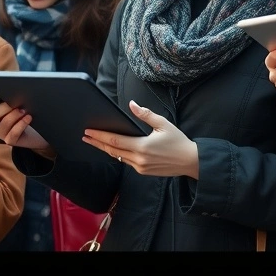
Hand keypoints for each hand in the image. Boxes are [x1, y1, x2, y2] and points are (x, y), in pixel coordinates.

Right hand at [0, 91, 52, 157]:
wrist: (38, 130)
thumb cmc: (25, 111)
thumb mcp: (17, 100)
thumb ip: (9, 92)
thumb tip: (7, 80)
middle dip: (4, 107)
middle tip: (14, 101)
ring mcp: (2, 133)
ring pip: (3, 125)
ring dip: (13, 116)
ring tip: (23, 109)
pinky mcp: (11, 140)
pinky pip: (13, 134)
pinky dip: (20, 125)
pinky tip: (28, 118)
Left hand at [82, 101, 198, 179]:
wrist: (190, 161)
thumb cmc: (178, 141)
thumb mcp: (163, 124)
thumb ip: (145, 114)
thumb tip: (132, 104)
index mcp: (142, 146)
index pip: (115, 141)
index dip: (100, 136)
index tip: (88, 131)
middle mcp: (139, 159)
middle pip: (112, 151)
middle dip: (97, 143)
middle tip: (85, 136)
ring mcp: (140, 167)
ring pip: (118, 157)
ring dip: (106, 149)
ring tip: (95, 142)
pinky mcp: (143, 172)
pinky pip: (127, 162)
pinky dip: (118, 155)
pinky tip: (113, 149)